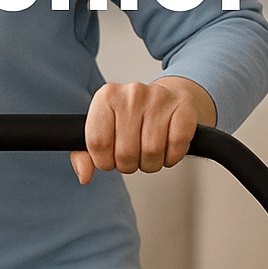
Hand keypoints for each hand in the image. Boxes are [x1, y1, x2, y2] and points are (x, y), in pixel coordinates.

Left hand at [71, 76, 215, 184]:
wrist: (167, 98)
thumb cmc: (132, 118)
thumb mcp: (102, 129)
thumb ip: (84, 154)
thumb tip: (85, 175)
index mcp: (106, 96)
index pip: (97, 143)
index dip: (104, 161)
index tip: (110, 158)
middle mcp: (132, 93)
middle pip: (125, 152)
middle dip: (129, 165)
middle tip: (133, 157)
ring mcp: (159, 98)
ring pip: (151, 152)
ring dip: (150, 164)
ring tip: (149, 154)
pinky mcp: (183, 106)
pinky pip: (176, 146)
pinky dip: (171, 157)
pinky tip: (167, 148)